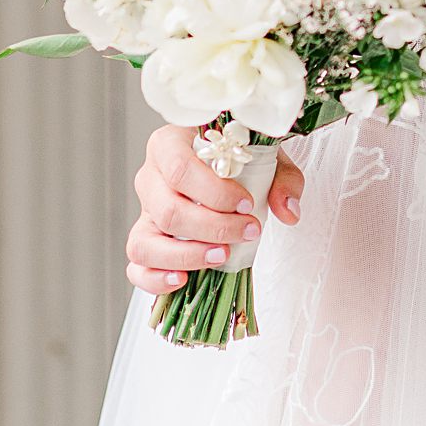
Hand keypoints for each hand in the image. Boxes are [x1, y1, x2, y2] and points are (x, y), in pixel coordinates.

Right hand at [125, 122, 304, 295]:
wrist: (224, 163)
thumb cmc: (238, 158)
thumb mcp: (265, 157)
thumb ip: (282, 180)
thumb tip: (288, 211)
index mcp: (170, 145)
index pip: (181, 169)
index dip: (214, 193)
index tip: (247, 205)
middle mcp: (150, 177)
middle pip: (168, 210)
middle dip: (213, 228)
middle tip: (248, 231)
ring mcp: (144, 212)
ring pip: (146, 241)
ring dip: (186, 255)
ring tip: (221, 256)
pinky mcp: (144, 240)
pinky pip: (136, 265)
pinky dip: (154, 278)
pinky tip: (182, 280)